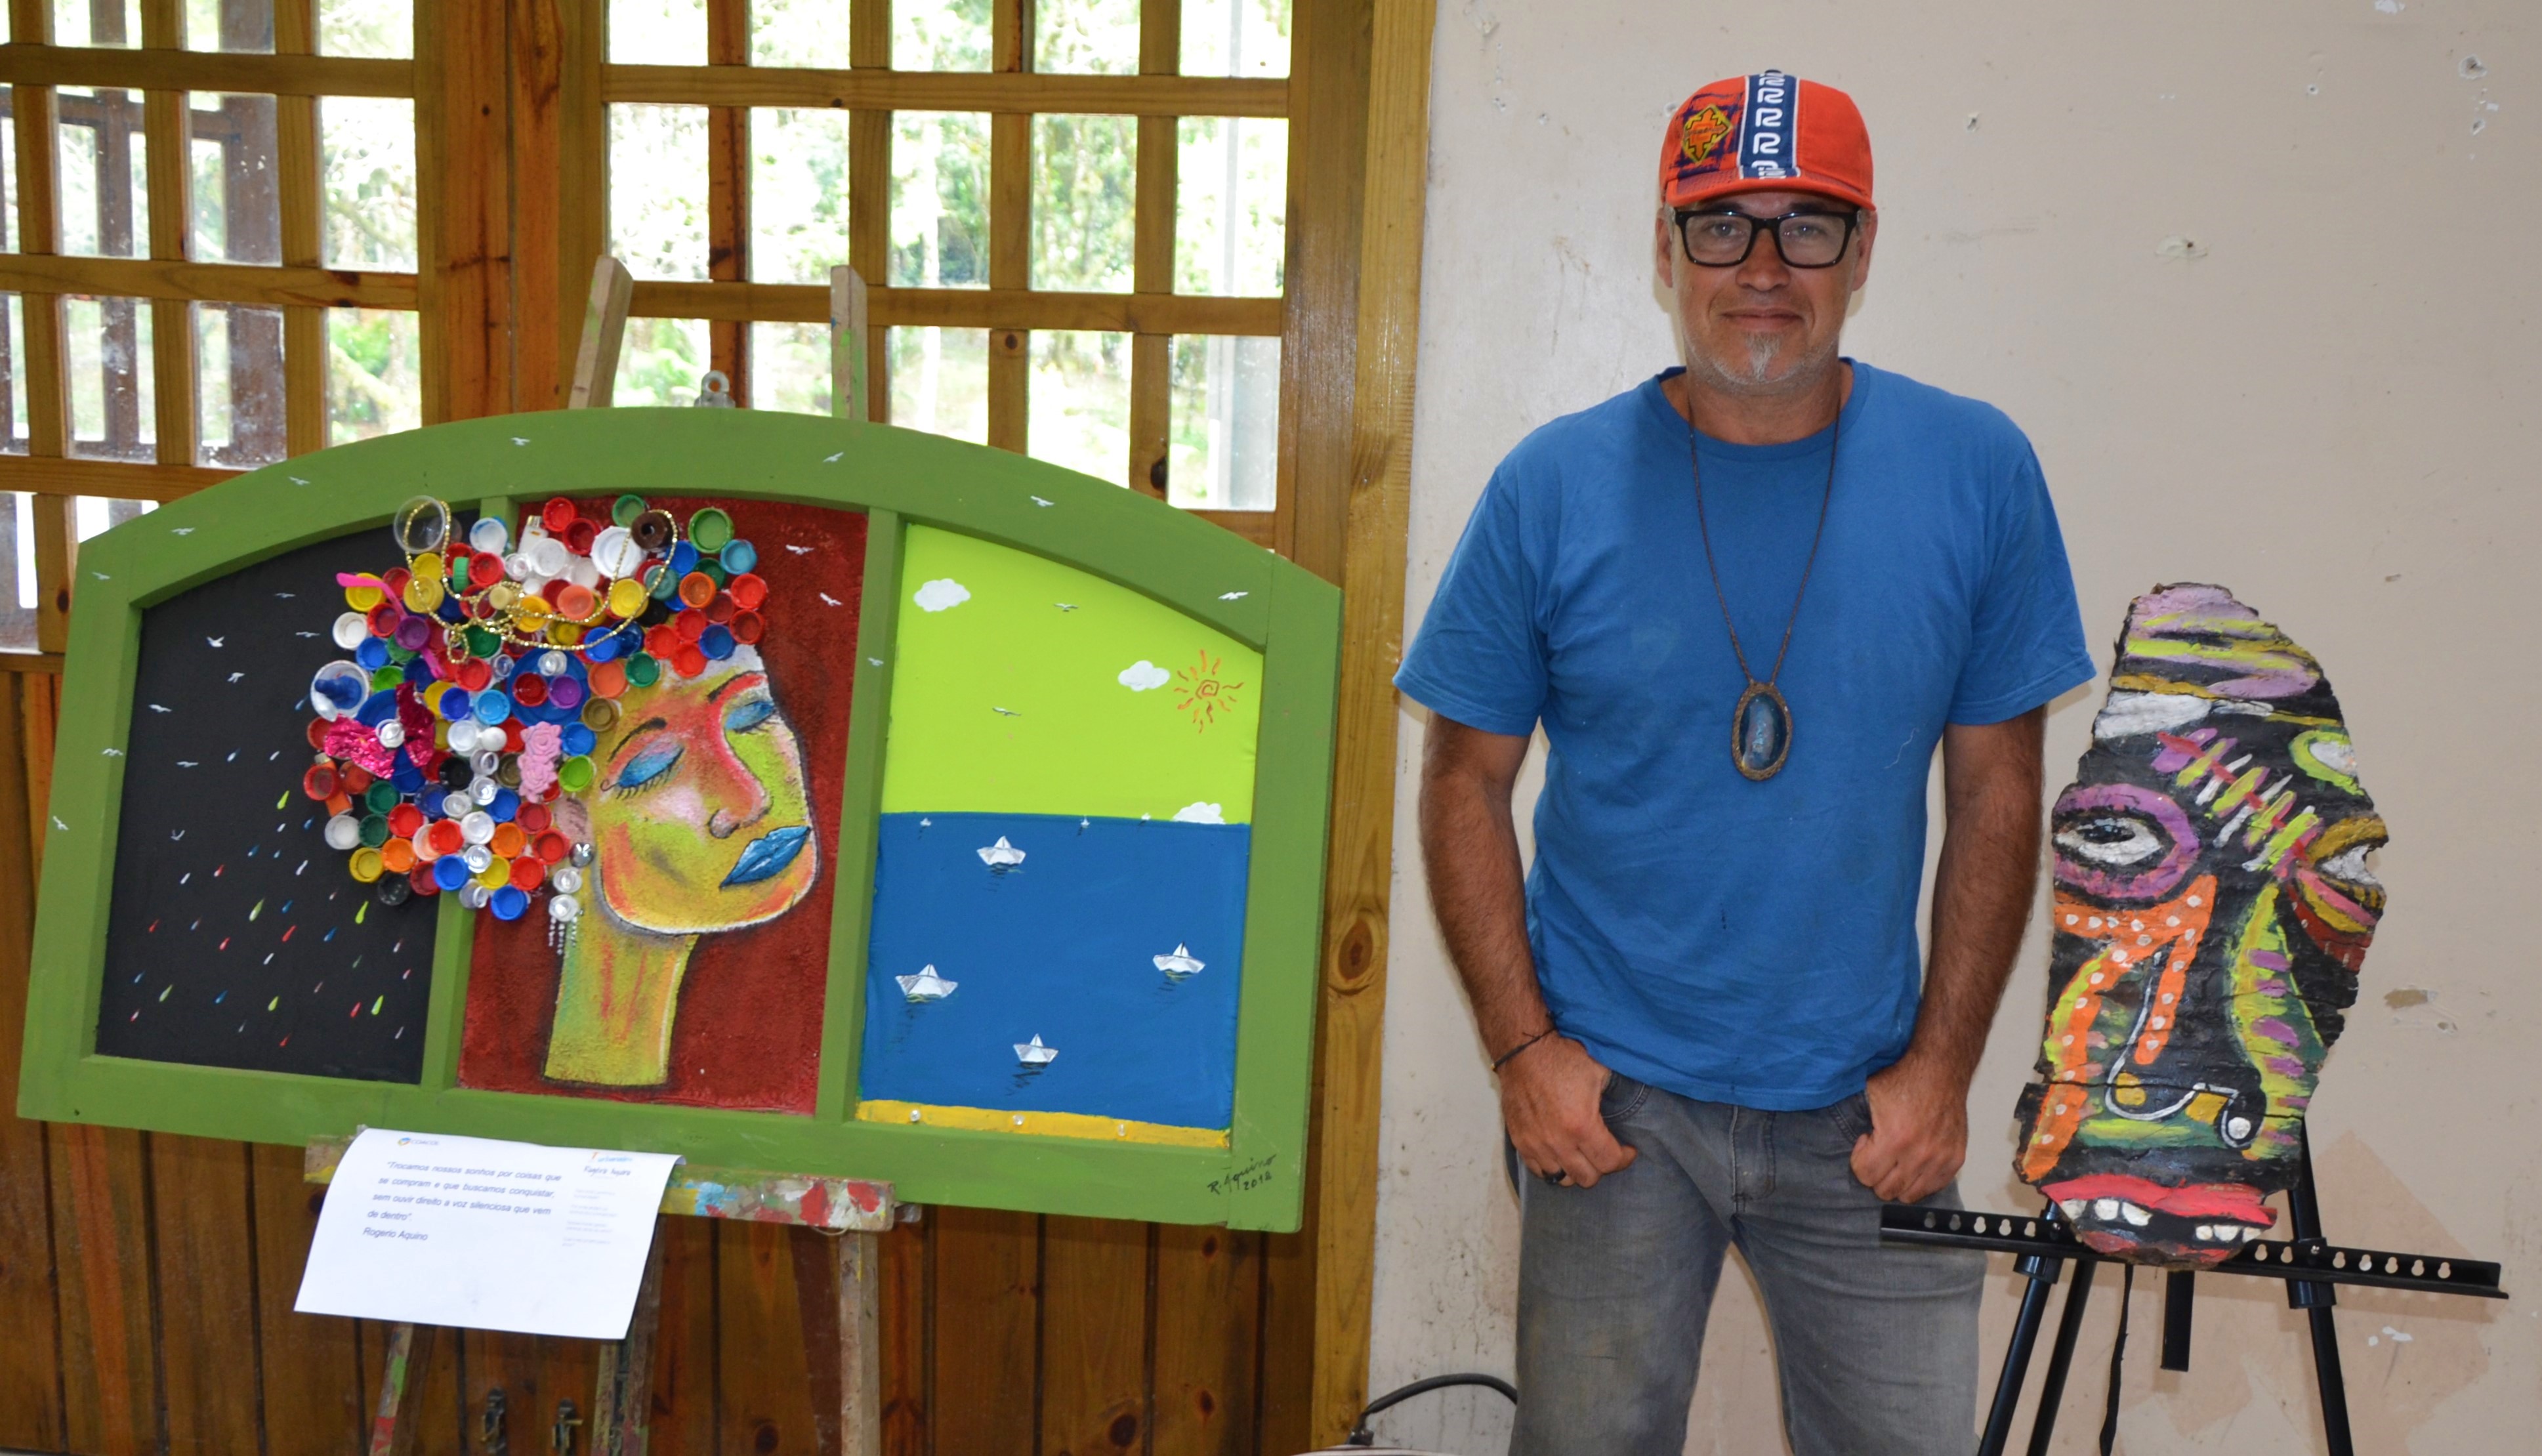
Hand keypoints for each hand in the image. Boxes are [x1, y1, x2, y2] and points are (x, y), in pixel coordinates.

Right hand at [1499, 1036, 1637, 1188]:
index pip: (1609, 1162)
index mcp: (1581, 1124)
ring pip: (1562, 1178)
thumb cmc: (1563, 1057)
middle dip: (1601, 1167)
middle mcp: (1557, 1141)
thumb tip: (1634, 1109)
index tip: (1627, 1150)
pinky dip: (1552, 1166)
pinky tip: (1560, 1152)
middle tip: (1603, 1150)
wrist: (1523, 1050)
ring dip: (1576, 1169)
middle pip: (1587, 1178)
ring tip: (1581, 1152)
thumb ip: (1617, 1098)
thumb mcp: (1600, 1072)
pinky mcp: (1519, 1141)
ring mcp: (1536, 1144)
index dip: (1624, 1159)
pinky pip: (1539, 1170)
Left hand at [1849, 1054, 1968, 1202]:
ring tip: (1896, 1157)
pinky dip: (1919, 1180)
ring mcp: (1940, 1159)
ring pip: (1909, 1195)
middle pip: (1885, 1190)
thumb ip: (1855, 1121)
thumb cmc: (1903, 1080)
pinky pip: (1932, 1188)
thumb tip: (1842, 1141)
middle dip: (1876, 1173)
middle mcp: (1920, 1154)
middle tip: (1879, 1152)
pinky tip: (1914, 1159)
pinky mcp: (1956, 1159)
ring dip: (1897, 1180)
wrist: (1941, 1070)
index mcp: (1895, 1138)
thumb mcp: (1869, 1095)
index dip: (1859, 1158)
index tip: (1866, 1141)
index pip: (1865, 1175)